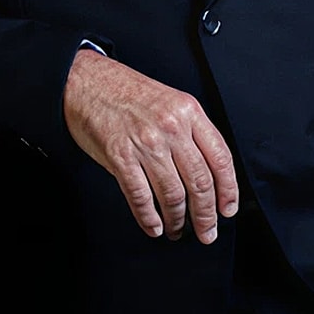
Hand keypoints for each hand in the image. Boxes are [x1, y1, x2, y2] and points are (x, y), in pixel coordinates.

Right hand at [63, 49, 238, 242]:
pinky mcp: (119, 155)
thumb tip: (208, 175)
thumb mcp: (170, 101)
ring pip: (172, 194)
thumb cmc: (127, 93)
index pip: (220, 158)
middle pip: (199, 182)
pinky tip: (155, 227)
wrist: (85, 80)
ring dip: (178, 220)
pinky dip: (149, 218)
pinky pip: (140, 196)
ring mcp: (145, 142)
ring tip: (178, 230)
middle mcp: (171, 127)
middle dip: (206, 215)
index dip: (228, 190)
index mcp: (189, 111)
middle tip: (207, 233)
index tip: (227, 210)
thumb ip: (190, 132)